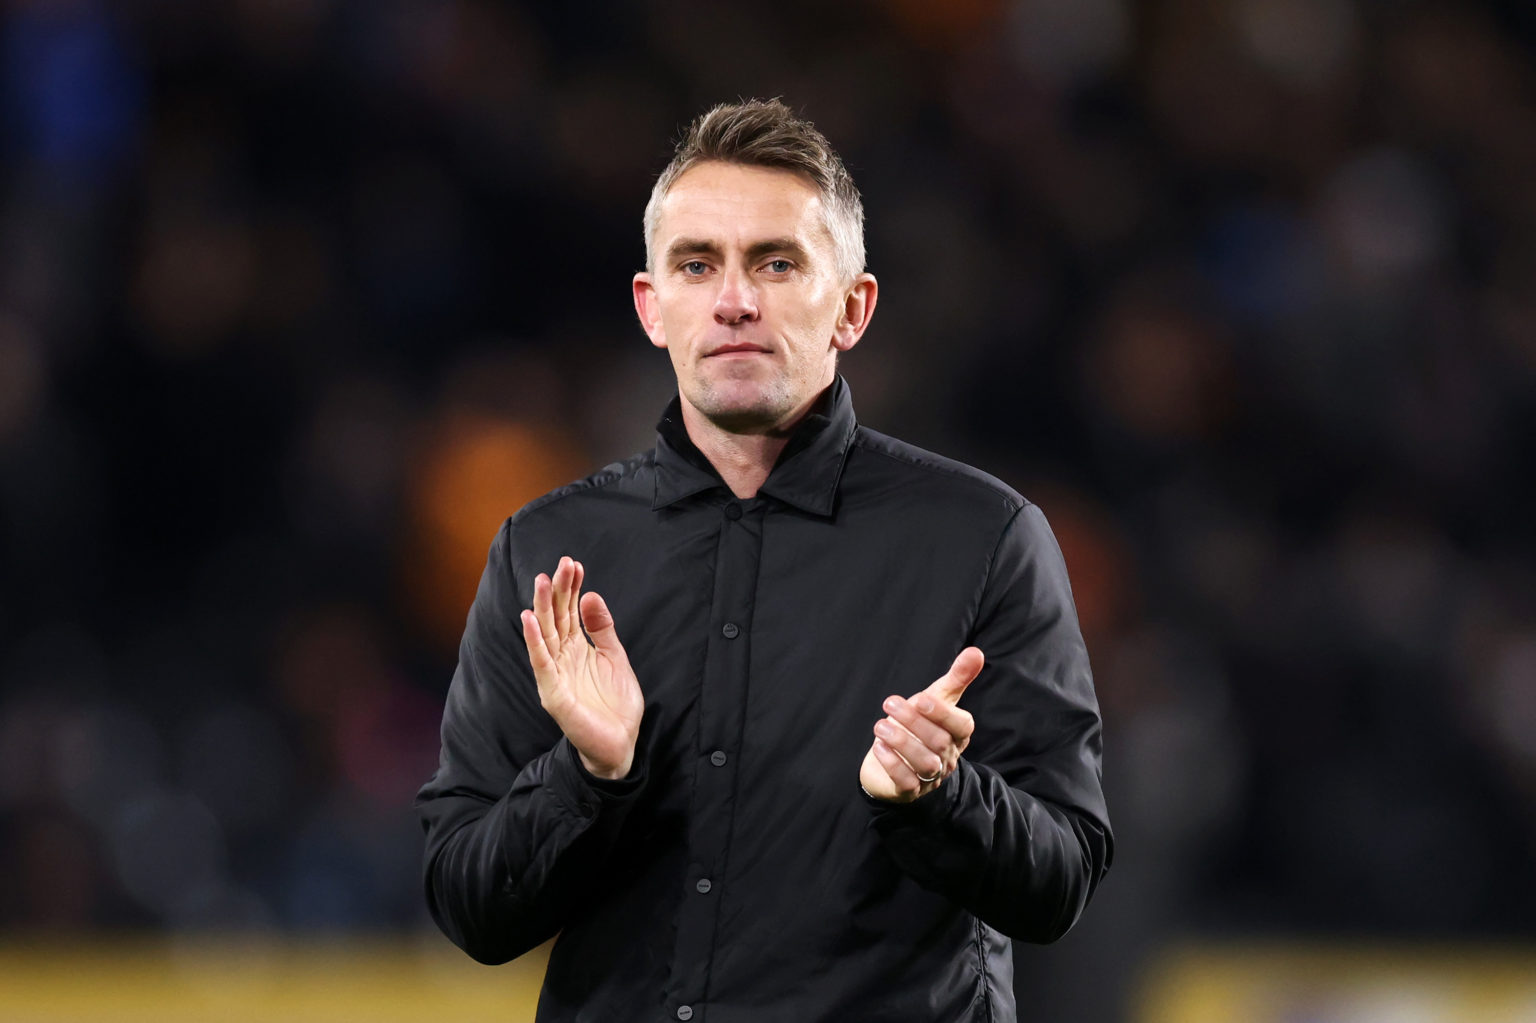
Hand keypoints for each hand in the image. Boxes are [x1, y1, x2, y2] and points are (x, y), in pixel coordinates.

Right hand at [520, 556, 643, 779]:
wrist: (621, 744)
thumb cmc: (615, 704)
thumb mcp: (615, 657)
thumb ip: (602, 628)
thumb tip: (591, 595)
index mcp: (576, 648)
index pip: (570, 611)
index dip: (572, 587)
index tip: (574, 563)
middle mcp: (561, 657)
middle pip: (556, 617)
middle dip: (558, 590)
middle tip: (561, 564)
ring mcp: (555, 675)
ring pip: (545, 635)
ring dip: (543, 608)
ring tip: (543, 582)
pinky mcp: (553, 694)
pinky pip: (542, 664)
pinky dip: (535, 642)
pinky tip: (530, 620)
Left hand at [859, 647, 982, 802]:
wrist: (894, 762)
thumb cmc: (920, 726)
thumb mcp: (936, 700)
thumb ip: (957, 678)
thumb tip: (976, 651)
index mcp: (958, 735)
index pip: (962, 726)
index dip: (943, 713)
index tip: (920, 698)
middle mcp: (948, 757)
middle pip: (940, 742)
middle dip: (914, 722)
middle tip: (889, 703)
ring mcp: (930, 777)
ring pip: (925, 764)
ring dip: (901, 742)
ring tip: (880, 725)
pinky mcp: (910, 791)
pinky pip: (907, 782)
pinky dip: (892, 764)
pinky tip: (878, 747)